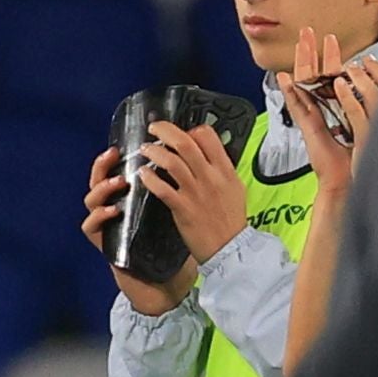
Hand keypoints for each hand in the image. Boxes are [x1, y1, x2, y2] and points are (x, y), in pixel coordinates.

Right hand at [80, 141, 179, 311]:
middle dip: (102, 165)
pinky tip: (114, 211)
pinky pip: (90, 226)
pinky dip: (98, 216)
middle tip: (113, 155)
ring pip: (90, 200)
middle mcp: (110, 206)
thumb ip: (171, 187)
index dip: (115, 156)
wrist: (160, 279)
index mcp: (126, 196)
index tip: (124, 143)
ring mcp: (103, 224)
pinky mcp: (101, 241)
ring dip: (101, 189)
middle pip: (97, 178)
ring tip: (119, 183)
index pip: (115, 170)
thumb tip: (190, 159)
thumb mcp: (171, 209)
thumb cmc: (165, 243)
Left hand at [139, 118, 244, 266]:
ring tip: (145, 150)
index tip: (182, 133)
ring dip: (154, 152)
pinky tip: (142, 174)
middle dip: (165, 130)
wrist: (230, 248)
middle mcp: (210, 177)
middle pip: (185, 143)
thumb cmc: (231, 220)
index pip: (208, 135)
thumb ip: (221, 168)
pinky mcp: (182, 208)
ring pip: (171, 162)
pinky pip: (162, 188)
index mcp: (225, 170)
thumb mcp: (235, 187)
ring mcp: (195, 192)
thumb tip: (207, 153)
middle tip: (154, 128)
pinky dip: (149, 178)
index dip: (191, 129)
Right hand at [271, 30, 377, 189]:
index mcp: (338, 107)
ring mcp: (313, 117)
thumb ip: (367, 103)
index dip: (330, 58)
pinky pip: (296, 106)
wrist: (350, 179)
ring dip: (300, 64)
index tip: (330, 40)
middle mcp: (324, 109)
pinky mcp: (307, 128)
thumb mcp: (369, 121)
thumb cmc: (361, 156)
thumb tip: (374, 83)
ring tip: (297, 45)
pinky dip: (289, 92)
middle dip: (312, 52)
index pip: (331, 76)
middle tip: (308, 32)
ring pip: (303, 84)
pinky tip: (283, 78)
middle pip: (314, 75)